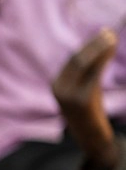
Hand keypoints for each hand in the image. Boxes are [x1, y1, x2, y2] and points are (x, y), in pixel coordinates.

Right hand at [53, 29, 119, 169]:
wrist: (90, 138)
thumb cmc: (89, 112)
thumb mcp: (83, 90)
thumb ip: (87, 73)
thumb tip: (100, 46)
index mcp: (57, 84)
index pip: (72, 60)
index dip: (88, 44)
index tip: (103, 33)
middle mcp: (59, 88)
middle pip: (76, 59)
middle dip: (93, 44)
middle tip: (109, 32)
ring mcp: (69, 95)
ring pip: (83, 64)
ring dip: (99, 48)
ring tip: (112, 37)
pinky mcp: (82, 100)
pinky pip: (92, 74)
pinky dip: (102, 59)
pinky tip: (110, 50)